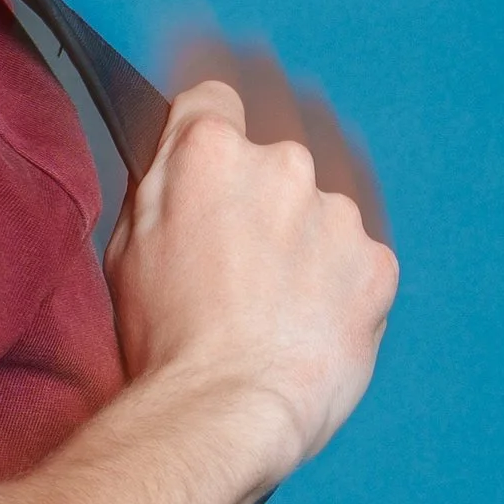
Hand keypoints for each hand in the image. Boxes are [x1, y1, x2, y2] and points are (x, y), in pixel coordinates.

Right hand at [103, 47, 398, 481]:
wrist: (227, 412)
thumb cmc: (167, 342)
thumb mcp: (127, 244)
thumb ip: (161, 178)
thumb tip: (177, 142)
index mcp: (209, 151)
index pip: (214, 92)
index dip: (212, 107)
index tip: (217, 105)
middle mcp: (282, 163)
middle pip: (277, 145)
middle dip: (261, 181)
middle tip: (238, 242)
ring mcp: (337, 213)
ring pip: (322, 203)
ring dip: (302, 232)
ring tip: (269, 295)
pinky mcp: (376, 263)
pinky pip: (355, 257)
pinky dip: (334, 279)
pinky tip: (303, 315)